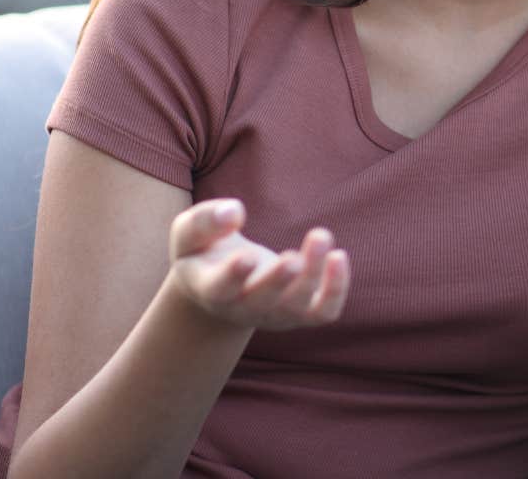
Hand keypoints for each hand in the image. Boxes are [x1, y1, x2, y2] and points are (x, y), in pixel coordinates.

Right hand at [167, 199, 351, 331]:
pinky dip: (336, 291)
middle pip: (262, 303)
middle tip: (292, 257)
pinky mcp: (301, 312)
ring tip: (320, 235)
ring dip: (312, 275)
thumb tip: (233, 212)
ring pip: (296, 307)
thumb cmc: (203, 251)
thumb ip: (203, 222)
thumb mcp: (189, 233)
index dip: (234, 276)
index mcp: (210, 290)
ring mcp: (274, 315)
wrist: (222, 284)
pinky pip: (323, 312)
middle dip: (278, 281)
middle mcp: (243, 309)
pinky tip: (339, 256)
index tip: (248, 255)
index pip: (221, 290)